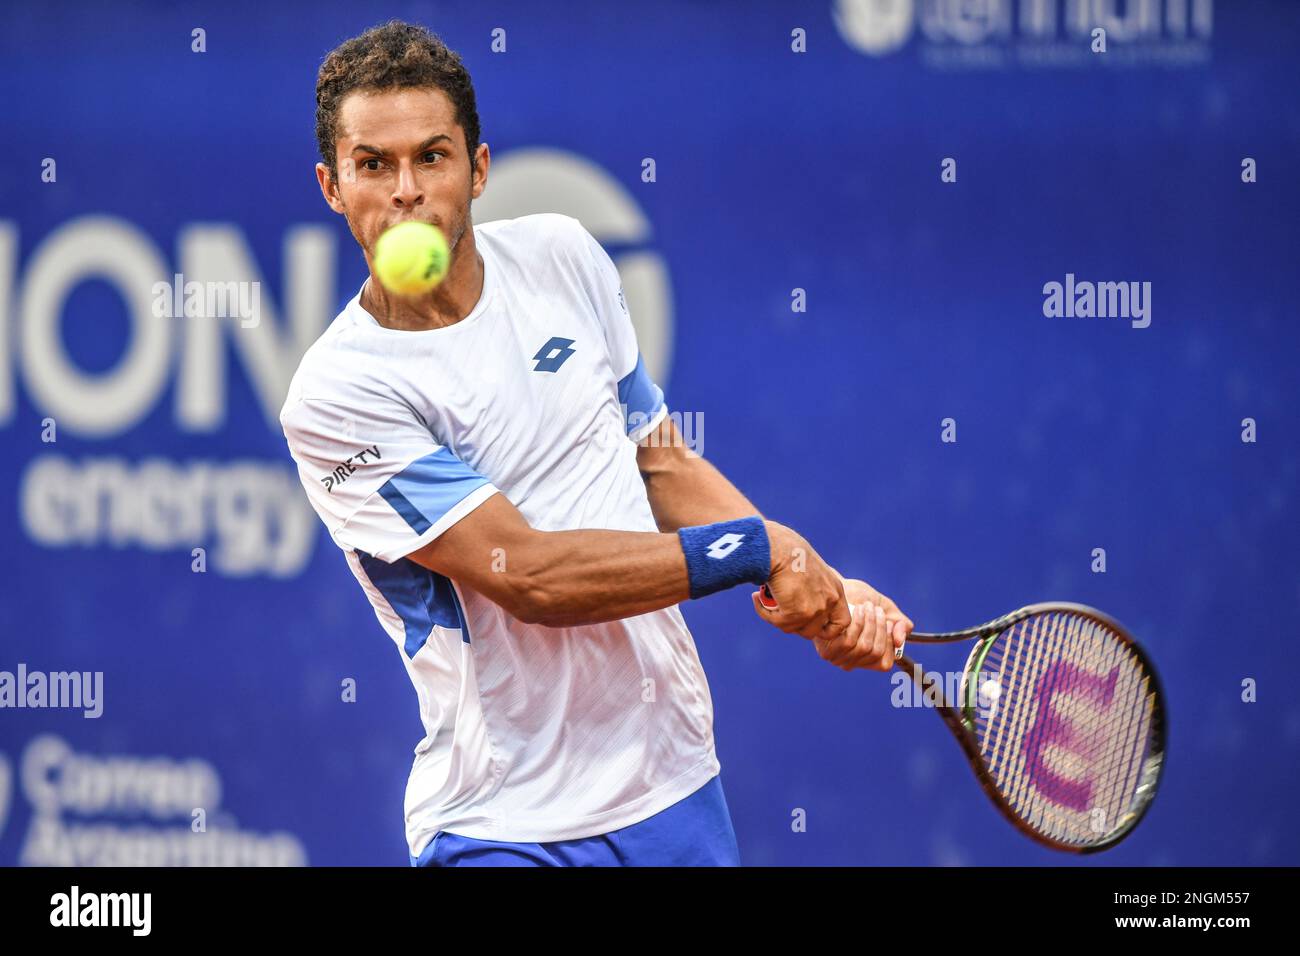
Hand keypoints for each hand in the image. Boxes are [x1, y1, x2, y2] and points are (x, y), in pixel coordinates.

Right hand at [752, 521, 851, 641]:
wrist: (778, 548)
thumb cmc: (789, 553)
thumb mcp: (811, 572)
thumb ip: (812, 592)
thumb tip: (801, 613)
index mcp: (835, 591)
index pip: (842, 623)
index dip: (826, 629)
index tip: (809, 622)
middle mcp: (829, 602)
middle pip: (813, 631)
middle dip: (795, 624)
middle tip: (779, 611)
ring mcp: (814, 610)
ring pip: (793, 629)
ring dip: (777, 618)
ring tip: (766, 602)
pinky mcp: (795, 614)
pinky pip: (777, 622)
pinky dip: (764, 612)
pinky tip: (757, 599)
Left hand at [826, 577, 912, 671]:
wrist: (838, 587)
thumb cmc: (862, 599)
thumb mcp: (888, 612)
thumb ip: (900, 626)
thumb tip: (899, 641)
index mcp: (866, 658)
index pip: (884, 663)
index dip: (890, 643)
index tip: (890, 623)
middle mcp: (853, 663)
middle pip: (875, 653)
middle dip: (881, 628)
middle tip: (878, 610)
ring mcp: (839, 659)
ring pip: (864, 647)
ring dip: (870, 623)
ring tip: (868, 606)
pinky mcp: (827, 651)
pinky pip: (850, 641)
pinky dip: (858, 623)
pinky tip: (858, 609)